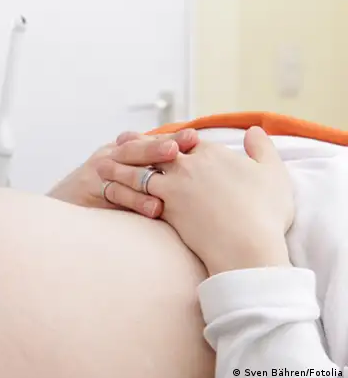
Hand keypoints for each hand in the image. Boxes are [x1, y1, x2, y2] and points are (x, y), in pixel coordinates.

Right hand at [48, 129, 198, 216]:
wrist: (62, 205)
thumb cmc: (100, 193)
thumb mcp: (124, 175)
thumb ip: (148, 169)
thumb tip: (187, 166)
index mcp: (120, 149)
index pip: (147, 140)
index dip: (170, 138)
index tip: (194, 137)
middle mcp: (109, 157)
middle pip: (135, 150)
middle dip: (158, 148)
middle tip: (181, 146)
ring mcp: (98, 174)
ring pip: (126, 172)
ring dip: (150, 178)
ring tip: (174, 183)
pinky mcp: (90, 192)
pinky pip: (116, 195)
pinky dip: (136, 201)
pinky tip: (154, 208)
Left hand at [115, 127, 294, 274]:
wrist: (248, 246)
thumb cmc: (265, 213)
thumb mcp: (272, 174)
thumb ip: (263, 149)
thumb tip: (254, 130)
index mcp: (212, 153)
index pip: (184, 140)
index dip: (170, 139)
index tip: (158, 137)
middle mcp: (189, 164)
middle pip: (157, 150)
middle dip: (138, 144)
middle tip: (121, 142)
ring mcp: (174, 185)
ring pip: (141, 170)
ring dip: (121, 166)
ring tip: (104, 165)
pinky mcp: (163, 207)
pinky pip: (135, 194)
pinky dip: (121, 190)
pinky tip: (109, 191)